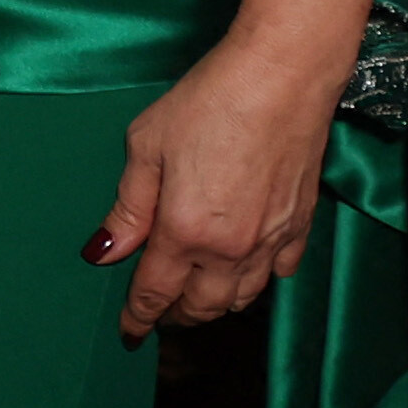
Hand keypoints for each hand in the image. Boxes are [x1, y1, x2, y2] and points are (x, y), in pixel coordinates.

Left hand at [90, 26, 353, 336]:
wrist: (283, 73)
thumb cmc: (210, 99)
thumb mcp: (148, 144)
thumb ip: (128, 207)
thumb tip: (105, 253)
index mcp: (184, 232)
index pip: (154, 294)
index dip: (137, 318)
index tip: (129, 334)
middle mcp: (229, 249)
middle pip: (201, 307)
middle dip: (176, 316)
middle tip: (161, 311)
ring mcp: (271, 240)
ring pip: (241, 298)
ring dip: (215, 304)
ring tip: (199, 294)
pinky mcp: (302, 223)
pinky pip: (279, 273)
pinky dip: (259, 280)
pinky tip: (247, 266)